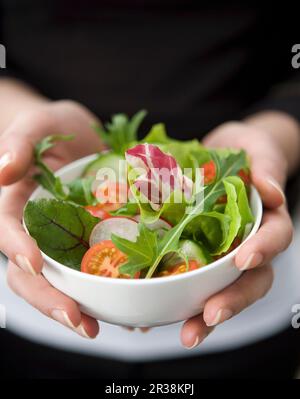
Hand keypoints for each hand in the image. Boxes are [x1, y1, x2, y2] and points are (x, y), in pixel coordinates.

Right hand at [0, 100, 102, 337]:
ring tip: (110, 326)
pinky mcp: (95, 245)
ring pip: (65, 283)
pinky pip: (100, 274)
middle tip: (77, 319)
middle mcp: (39, 233)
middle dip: (50, 299)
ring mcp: (68, 243)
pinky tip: (136, 309)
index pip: (7, 232)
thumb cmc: (55, 129)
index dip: (17, 249)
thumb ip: (19, 140)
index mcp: (17, 206)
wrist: (85, 138)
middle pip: (32, 274)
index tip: (35, 264)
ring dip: (83, 308)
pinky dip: (114, 294)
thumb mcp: (39, 122)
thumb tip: (3, 169)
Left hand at [181, 119, 293, 347]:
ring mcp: (221, 253)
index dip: (262, 252)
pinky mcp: (195, 254)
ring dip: (203, 315)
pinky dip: (176, 301)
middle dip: (232, 301)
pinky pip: (191, 281)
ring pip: (220, 290)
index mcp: (266, 220)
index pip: (274, 239)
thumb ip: (267, 167)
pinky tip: (156, 315)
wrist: (219, 152)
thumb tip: (273, 194)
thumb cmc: (244, 150)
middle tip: (209, 317)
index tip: (243, 261)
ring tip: (186, 334)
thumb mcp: (257, 148)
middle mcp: (248, 244)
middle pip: (249, 280)